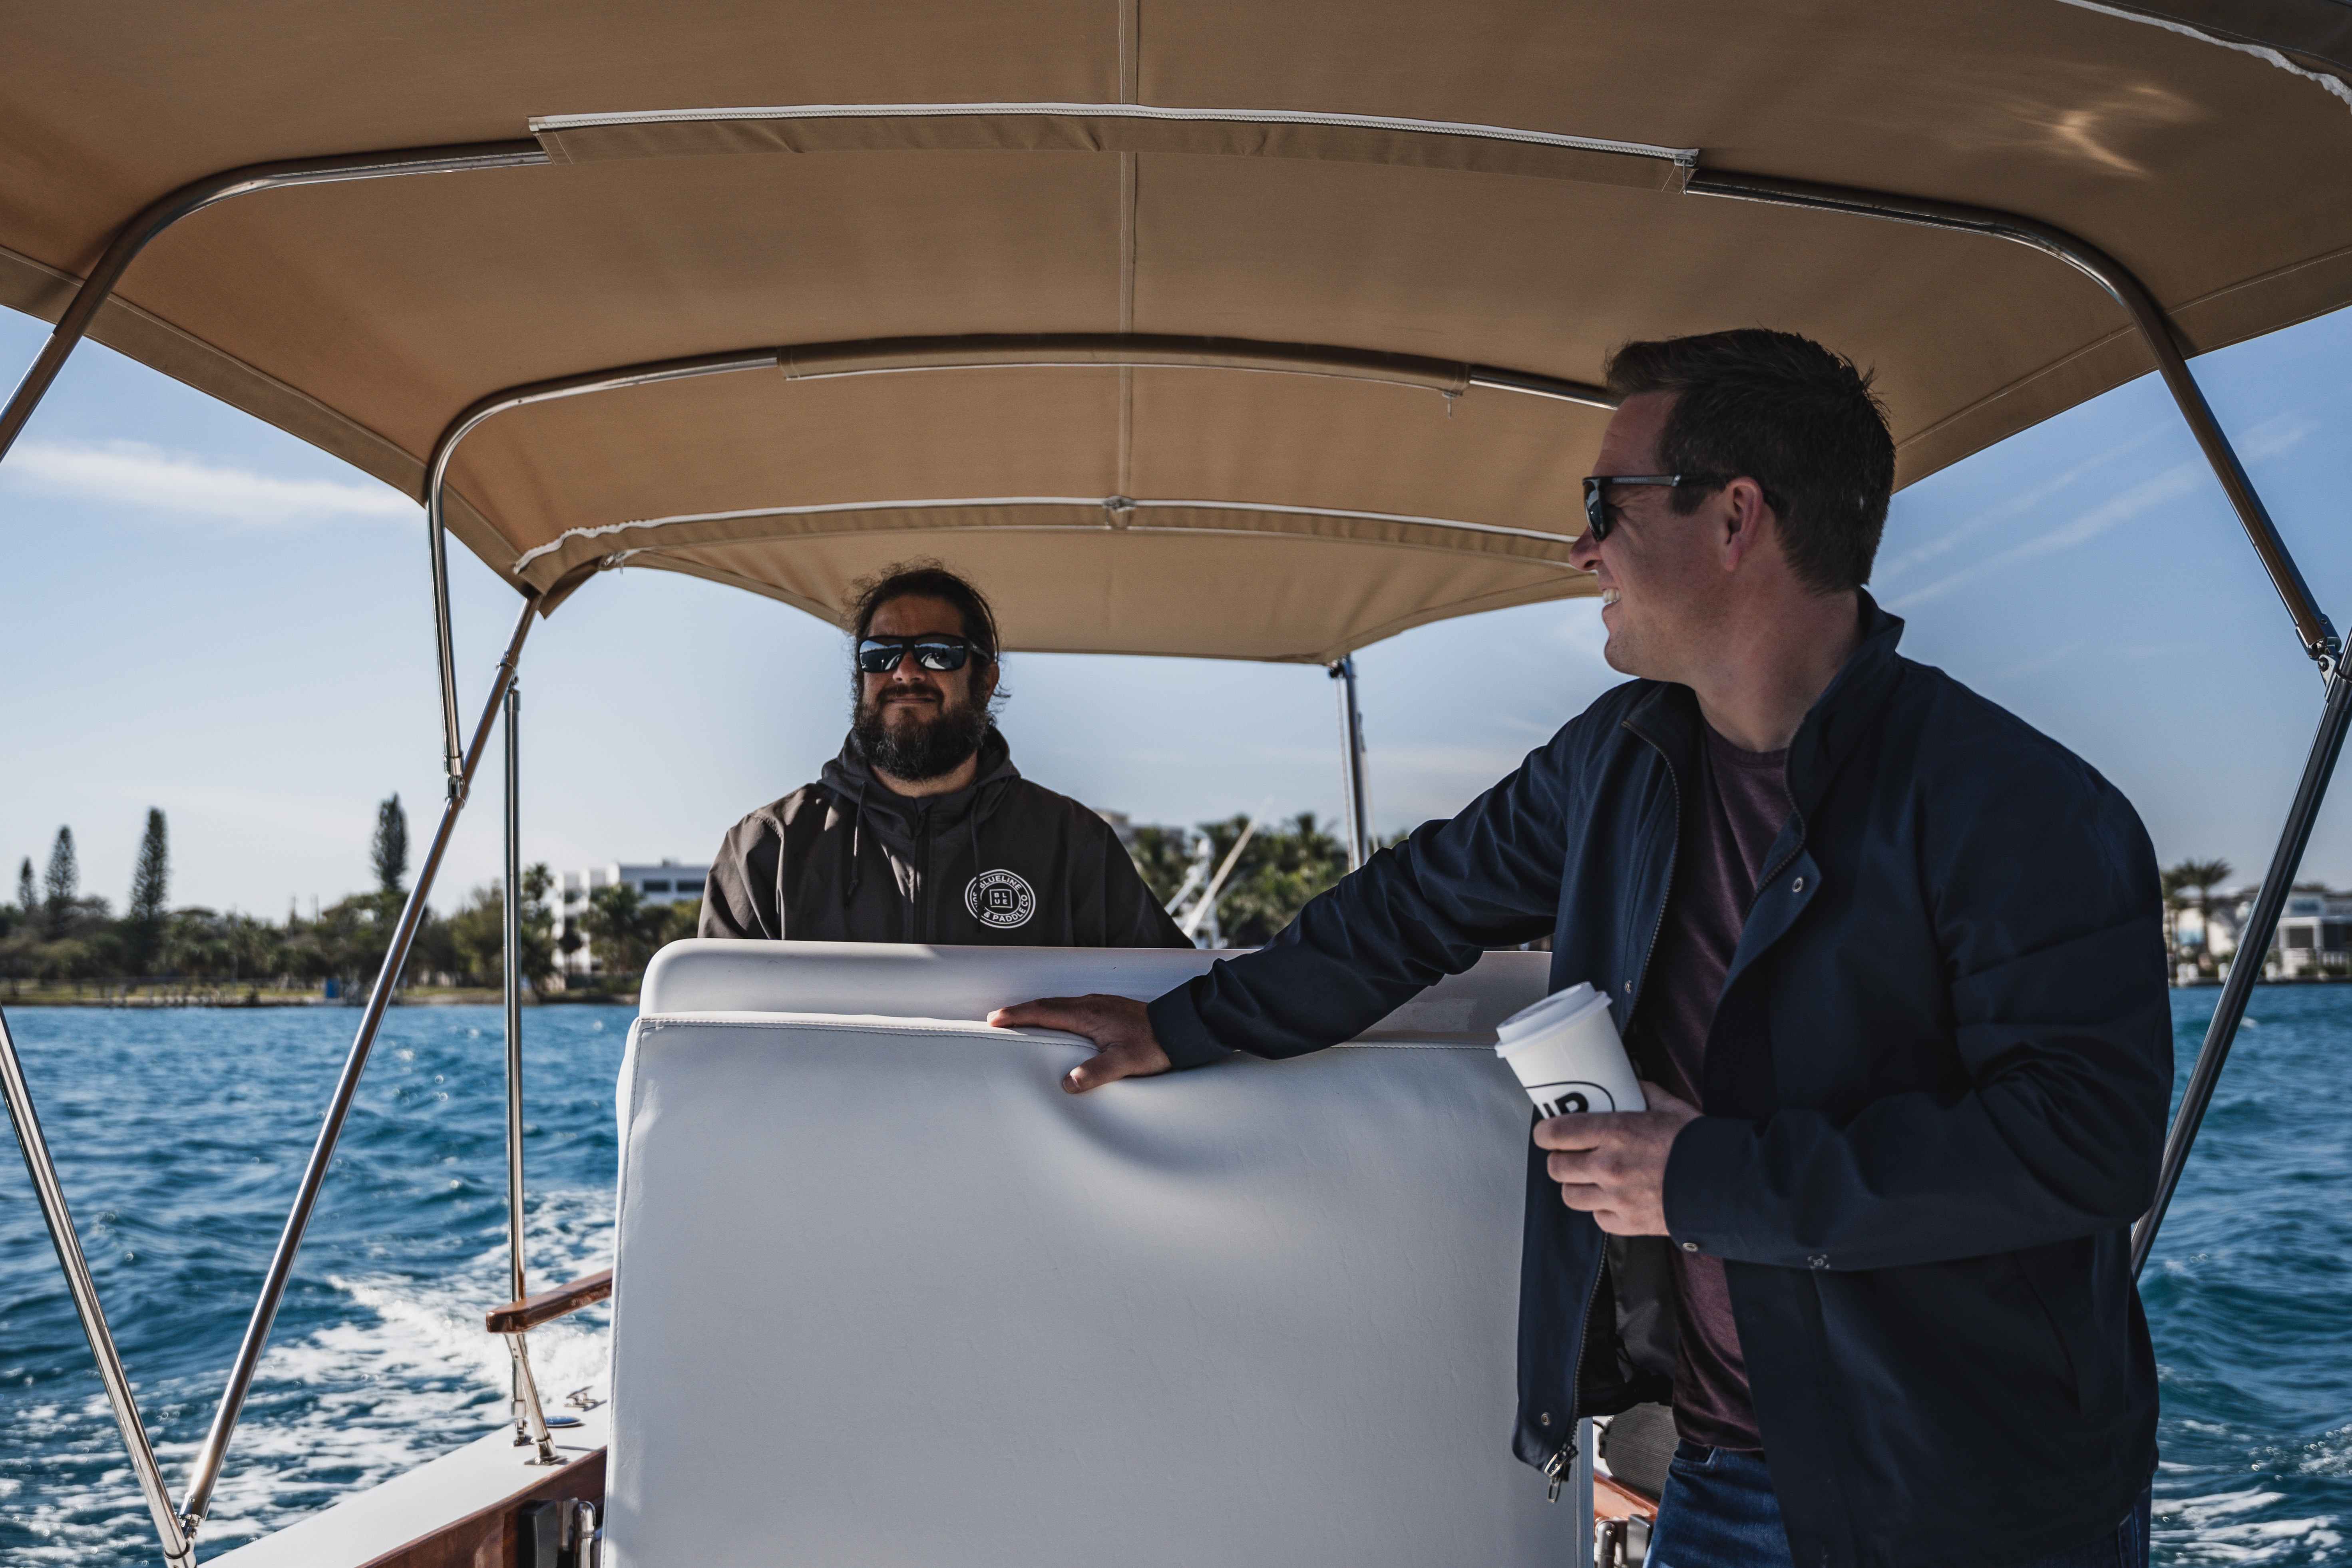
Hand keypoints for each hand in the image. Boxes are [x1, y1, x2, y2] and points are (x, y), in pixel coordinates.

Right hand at [987, 994, 1171, 1093]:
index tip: (996, 1018)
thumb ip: (1096, 1072)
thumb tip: (1068, 1082)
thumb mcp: (1126, 1063)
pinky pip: (1072, 1007)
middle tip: (998, 1018)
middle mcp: (1091, 1004)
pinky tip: (1056, 1021)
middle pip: (1048, 1004)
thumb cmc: (1154, 1044)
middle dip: (1021, 1011)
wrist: (1181, 1028)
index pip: (1045, 1011)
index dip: (1018, 1015)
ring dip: (1038, 1010)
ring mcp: (1100, 1004)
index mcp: (1089, 1014)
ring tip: (1020, 1019)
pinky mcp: (1108, 1009)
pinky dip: (1055, 1012)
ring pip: (1060, 1004)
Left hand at [1532, 1082, 1699, 1235]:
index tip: (1546, 1132)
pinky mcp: (1629, 1223)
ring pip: (1570, 1196)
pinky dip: (1602, 1209)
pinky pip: (1598, 1218)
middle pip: (1557, 1167)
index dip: (1544, 1133)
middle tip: (1570, 1154)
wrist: (1727, 1184)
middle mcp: (1609, 1166)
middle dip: (1560, 1159)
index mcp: (1616, 1132)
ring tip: (1589, 1178)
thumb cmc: (1700, 1143)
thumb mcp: (1670, 1107)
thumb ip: (1642, 1093)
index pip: (1556, 1133)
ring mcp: (1617, 1198)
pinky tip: (1614, 1198)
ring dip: (1576, 1185)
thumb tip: (1627, 1082)